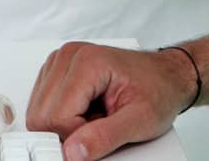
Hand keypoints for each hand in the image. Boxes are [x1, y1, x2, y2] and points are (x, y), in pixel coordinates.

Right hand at [27, 42, 194, 160]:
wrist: (169, 76)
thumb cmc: (160, 90)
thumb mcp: (141, 120)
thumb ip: (105, 137)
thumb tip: (73, 152)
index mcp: (88, 61)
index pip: (55, 118)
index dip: (77, 136)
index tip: (102, 131)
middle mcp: (69, 56)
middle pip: (41, 116)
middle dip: (71, 130)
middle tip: (102, 122)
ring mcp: (61, 63)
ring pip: (39, 114)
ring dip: (67, 124)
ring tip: (98, 114)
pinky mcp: (57, 73)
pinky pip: (44, 108)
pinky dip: (64, 117)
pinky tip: (88, 110)